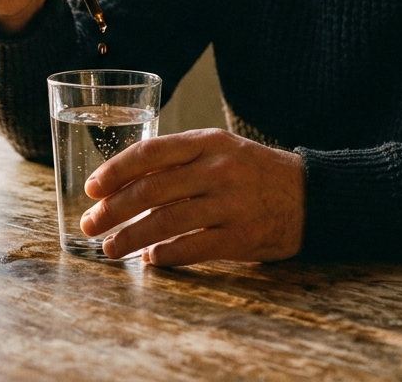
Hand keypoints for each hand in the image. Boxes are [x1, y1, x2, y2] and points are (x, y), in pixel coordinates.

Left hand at [79, 129, 304, 265]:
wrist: (311, 194)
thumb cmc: (253, 171)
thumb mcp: (219, 150)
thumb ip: (178, 161)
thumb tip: (125, 185)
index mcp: (207, 142)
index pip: (150, 152)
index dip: (115, 171)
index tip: (92, 188)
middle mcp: (217, 169)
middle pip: (151, 190)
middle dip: (113, 210)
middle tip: (91, 224)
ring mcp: (230, 203)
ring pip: (166, 222)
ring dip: (131, 237)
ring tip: (110, 248)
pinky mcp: (241, 236)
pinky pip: (192, 247)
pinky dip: (165, 255)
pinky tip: (150, 260)